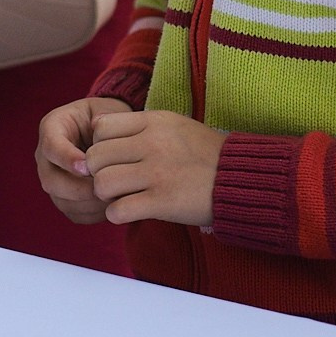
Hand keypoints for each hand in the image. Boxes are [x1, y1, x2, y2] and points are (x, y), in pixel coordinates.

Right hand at [36, 96, 132, 224]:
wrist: (110, 133)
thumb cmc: (108, 117)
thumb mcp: (106, 110)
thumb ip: (104, 122)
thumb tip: (99, 133)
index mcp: (52, 128)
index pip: (52, 146)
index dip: (67, 159)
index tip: (88, 166)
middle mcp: (46, 157)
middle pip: (50, 180)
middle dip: (77, 188)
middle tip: (103, 188)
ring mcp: (54, 180)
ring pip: (61, 201)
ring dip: (87, 204)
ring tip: (112, 198)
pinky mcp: (65, 199)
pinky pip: (73, 213)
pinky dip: (92, 214)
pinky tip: (112, 206)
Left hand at [81, 108, 226, 226]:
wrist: (240, 179)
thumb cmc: (205, 154)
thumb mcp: (174, 126)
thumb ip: (140, 127)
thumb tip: (98, 130)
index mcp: (155, 122)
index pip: (101, 127)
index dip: (100, 144)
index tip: (113, 157)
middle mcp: (152, 144)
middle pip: (95, 157)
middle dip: (98, 172)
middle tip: (114, 180)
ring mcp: (157, 173)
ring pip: (102, 183)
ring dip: (106, 195)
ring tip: (122, 196)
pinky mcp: (162, 202)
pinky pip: (117, 210)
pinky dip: (118, 214)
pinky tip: (130, 211)